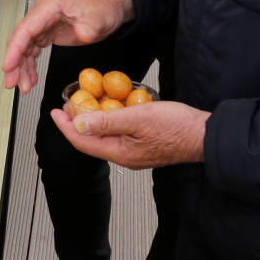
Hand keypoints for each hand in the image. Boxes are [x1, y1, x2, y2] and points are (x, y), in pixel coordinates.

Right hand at [2, 0, 134, 92]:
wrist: (110, 6)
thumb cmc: (103, 7)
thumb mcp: (99, 16)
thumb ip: (90, 25)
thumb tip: (82, 33)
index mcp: (49, 8)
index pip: (25, 29)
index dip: (14, 49)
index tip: (8, 67)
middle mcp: (41, 16)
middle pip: (20, 40)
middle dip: (14, 63)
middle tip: (13, 83)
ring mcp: (43, 25)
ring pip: (24, 48)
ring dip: (21, 68)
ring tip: (24, 86)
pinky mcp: (48, 34)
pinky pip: (33, 51)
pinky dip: (30, 65)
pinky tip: (31, 78)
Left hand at [49, 100, 209, 168]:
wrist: (205, 135)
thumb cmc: (176, 126)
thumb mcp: (137, 118)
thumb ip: (106, 121)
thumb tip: (78, 124)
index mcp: (120, 153)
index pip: (83, 142)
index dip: (65, 126)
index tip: (54, 111)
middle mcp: (125, 156)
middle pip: (92, 140)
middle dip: (76, 122)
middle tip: (68, 103)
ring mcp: (135, 152)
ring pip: (105, 136)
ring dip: (92, 119)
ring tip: (85, 102)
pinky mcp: (144, 145)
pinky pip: (119, 133)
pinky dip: (110, 119)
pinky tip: (112, 105)